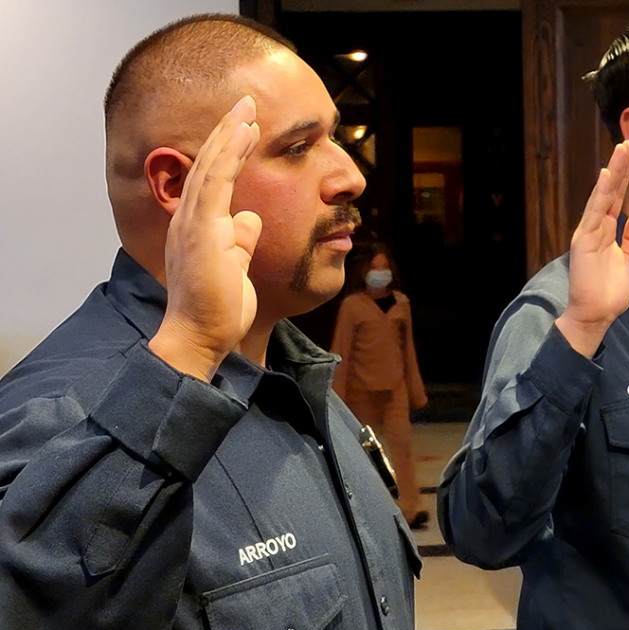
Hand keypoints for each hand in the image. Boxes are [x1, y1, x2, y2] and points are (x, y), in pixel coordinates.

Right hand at [149, 96, 262, 380]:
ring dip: (229, 134)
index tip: (245, 126)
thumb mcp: (236, 268)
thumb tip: (250, 218)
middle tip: (245, 103)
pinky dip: (229, 155)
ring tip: (246, 108)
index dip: (227, 150)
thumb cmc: (217, 310)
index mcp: (197, 227)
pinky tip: (242, 134)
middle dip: (227, 131)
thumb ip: (240, 241)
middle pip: (208, 165)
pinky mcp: (201, 230)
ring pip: (210, 167)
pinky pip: (215, 182)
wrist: (200, 337)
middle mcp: (189, 220)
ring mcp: (192, 223)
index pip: (213, 179)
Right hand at [555, 141, 628, 357]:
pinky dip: (601, 196)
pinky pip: (594, 214)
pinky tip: (607, 178)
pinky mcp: (584, 242)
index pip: (617, 200)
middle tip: (628, 142)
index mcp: (606, 233)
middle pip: (609, 192)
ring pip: (602, 197)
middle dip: (619, 168)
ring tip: (621, 150)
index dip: (624, 178)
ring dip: (612, 173)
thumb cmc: (609, 293)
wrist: (595, 315)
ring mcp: (588, 233)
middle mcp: (595, 229)